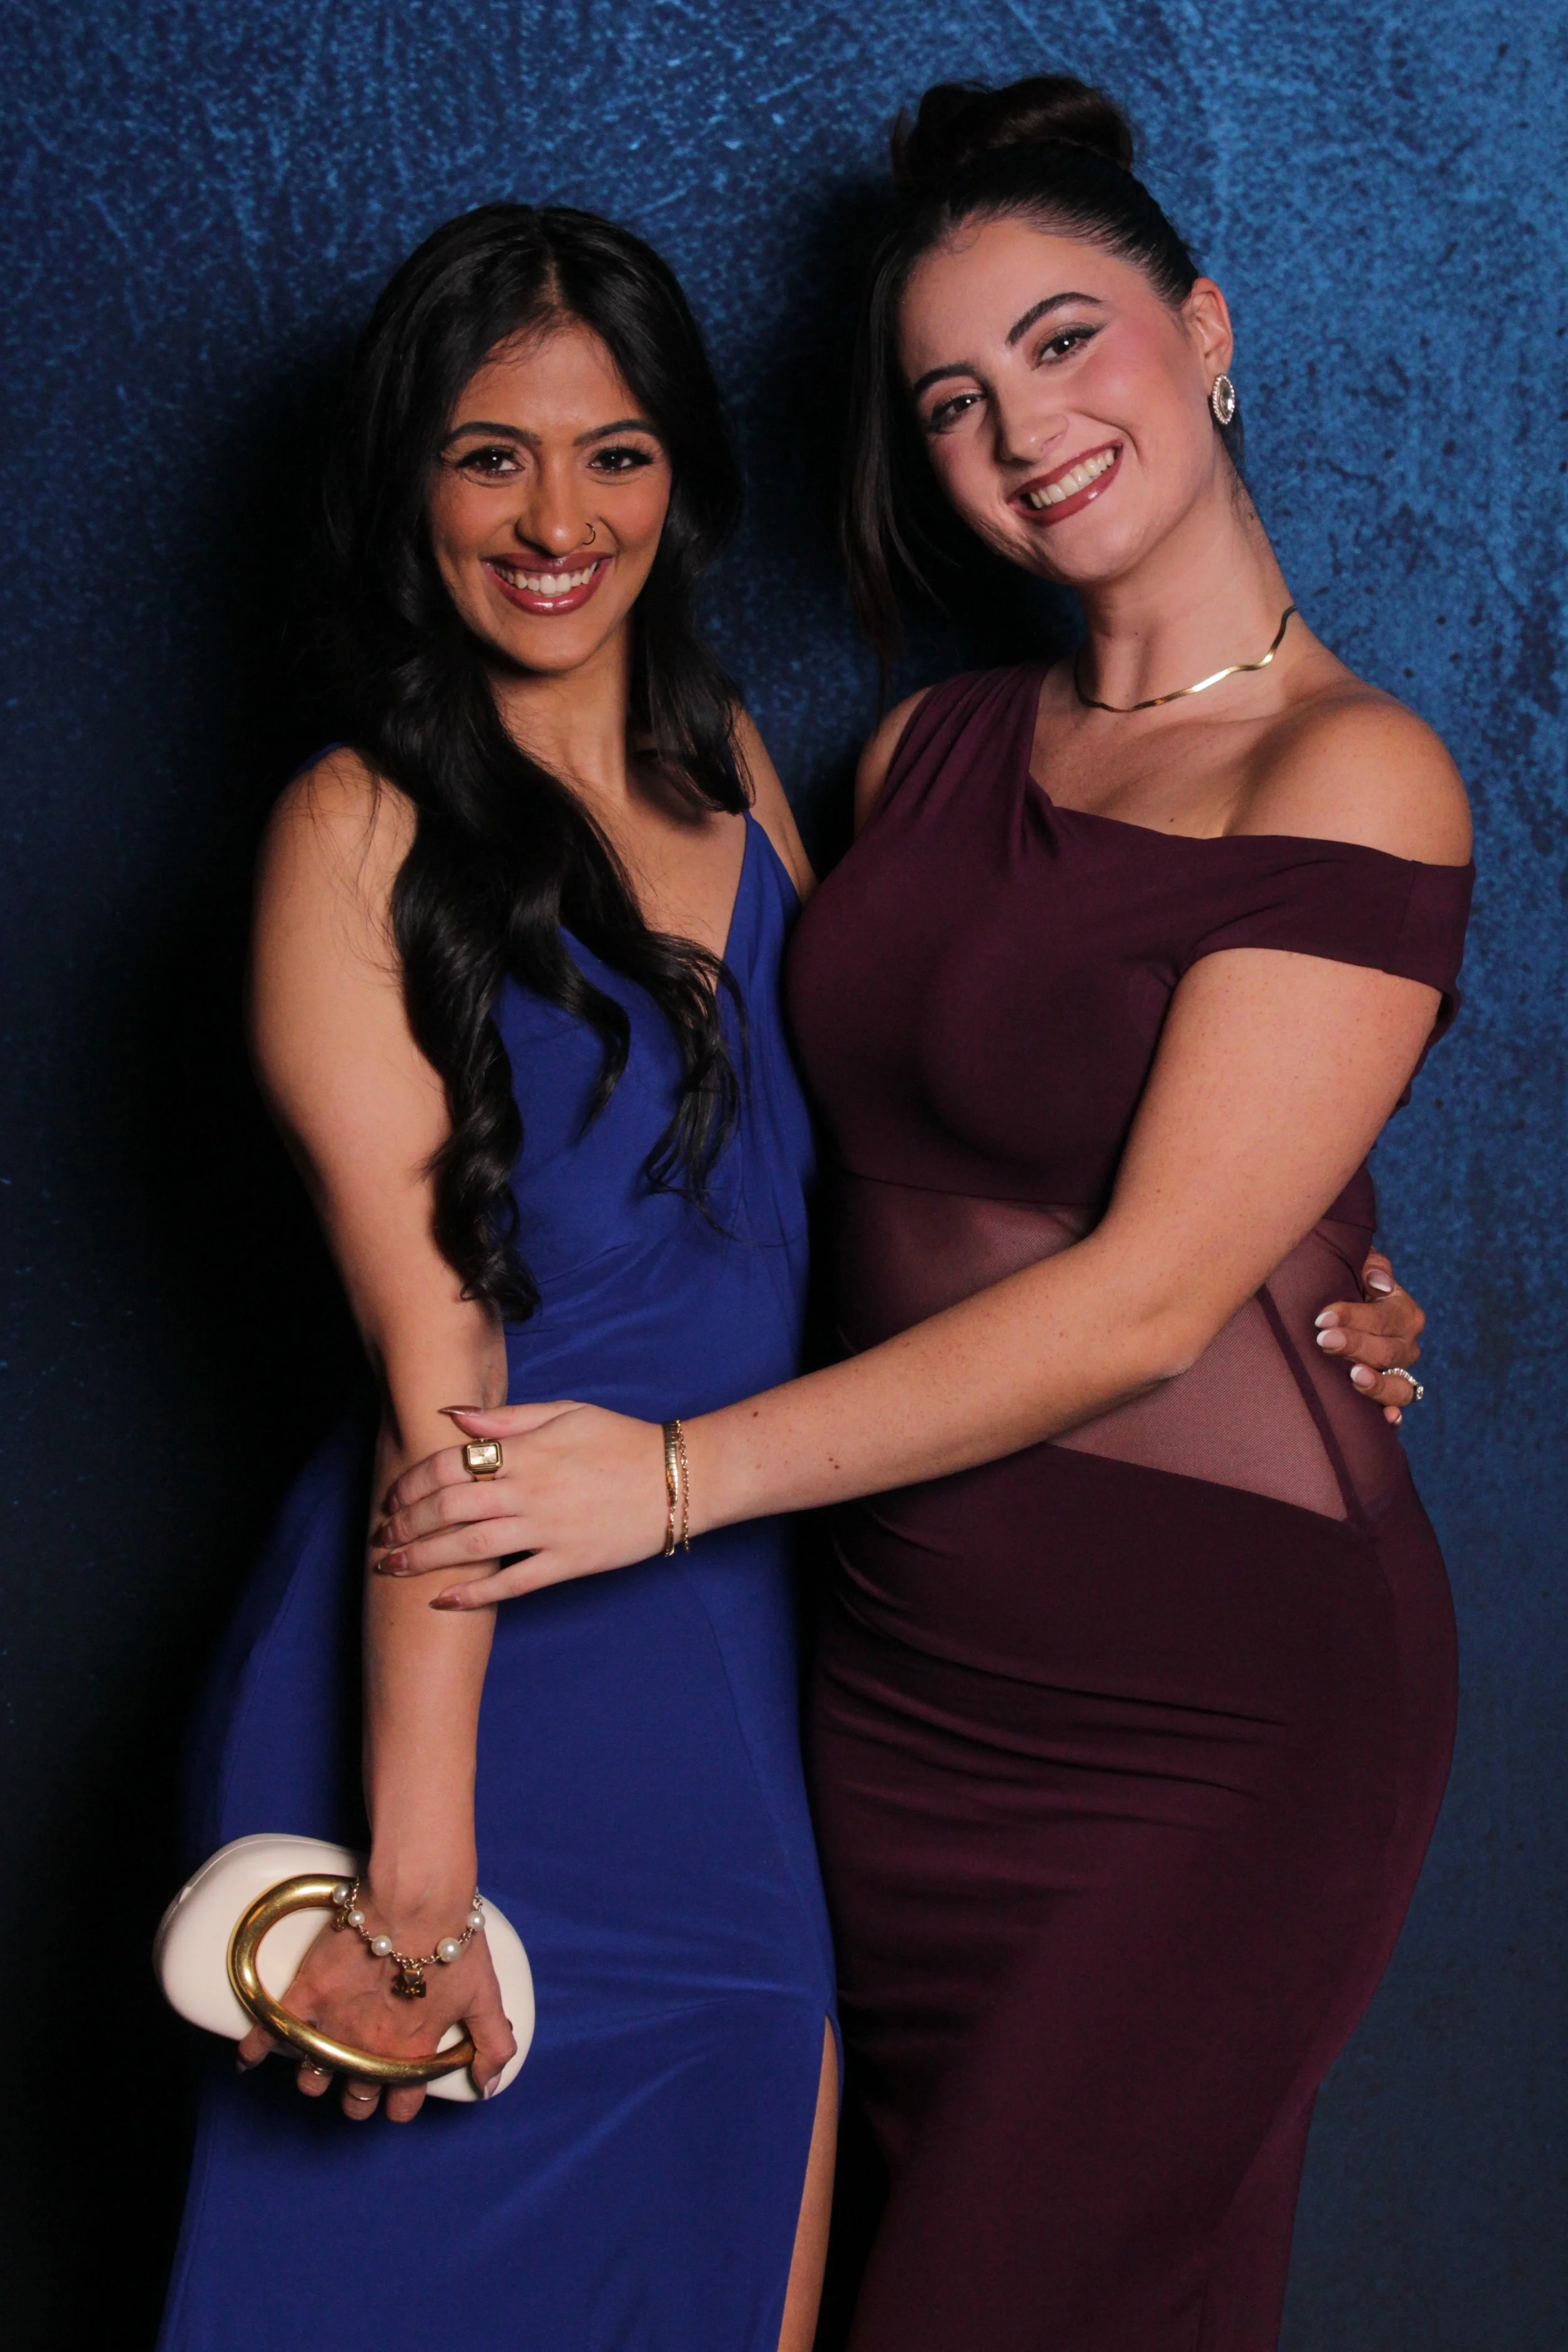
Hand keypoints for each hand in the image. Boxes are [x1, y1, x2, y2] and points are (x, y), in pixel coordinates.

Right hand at [235, 1892, 515, 2120]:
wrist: (417, 1900)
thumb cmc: (452, 1942)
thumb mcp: (486, 1995)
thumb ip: (494, 2043)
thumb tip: (489, 2084)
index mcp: (412, 2053)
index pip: (401, 2105)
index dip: (400, 2104)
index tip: (397, 2095)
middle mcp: (370, 2049)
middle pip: (356, 2097)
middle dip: (358, 2096)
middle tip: (359, 2080)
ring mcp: (336, 2025)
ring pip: (314, 2076)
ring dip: (315, 2076)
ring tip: (318, 2064)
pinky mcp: (308, 1995)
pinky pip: (273, 2032)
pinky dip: (257, 2047)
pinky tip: (251, 2056)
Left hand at [372, 1401, 668, 1608]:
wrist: (677, 1478)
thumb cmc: (620, 1439)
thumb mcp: (566, 1412)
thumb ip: (507, 1418)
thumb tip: (453, 1415)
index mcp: (528, 1451)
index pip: (451, 1464)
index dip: (412, 1482)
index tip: (392, 1497)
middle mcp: (531, 1491)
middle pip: (451, 1508)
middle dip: (407, 1524)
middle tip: (381, 1538)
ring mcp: (549, 1529)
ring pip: (472, 1548)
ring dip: (425, 1558)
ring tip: (393, 1568)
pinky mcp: (568, 1562)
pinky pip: (514, 1584)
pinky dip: (475, 1595)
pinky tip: (443, 1600)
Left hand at [1313, 1249, 1425, 1424]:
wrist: (1335, 1313)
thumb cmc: (1345, 1284)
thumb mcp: (1359, 1266)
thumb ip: (1371, 1267)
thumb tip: (1377, 1283)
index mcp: (1404, 1313)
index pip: (1384, 1317)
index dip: (1355, 1317)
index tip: (1323, 1317)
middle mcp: (1406, 1346)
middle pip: (1388, 1352)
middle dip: (1355, 1345)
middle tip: (1323, 1340)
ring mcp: (1399, 1375)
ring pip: (1401, 1387)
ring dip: (1378, 1384)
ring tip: (1355, 1376)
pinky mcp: (1385, 1399)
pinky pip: (1396, 1412)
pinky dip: (1393, 1418)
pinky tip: (1387, 1420)